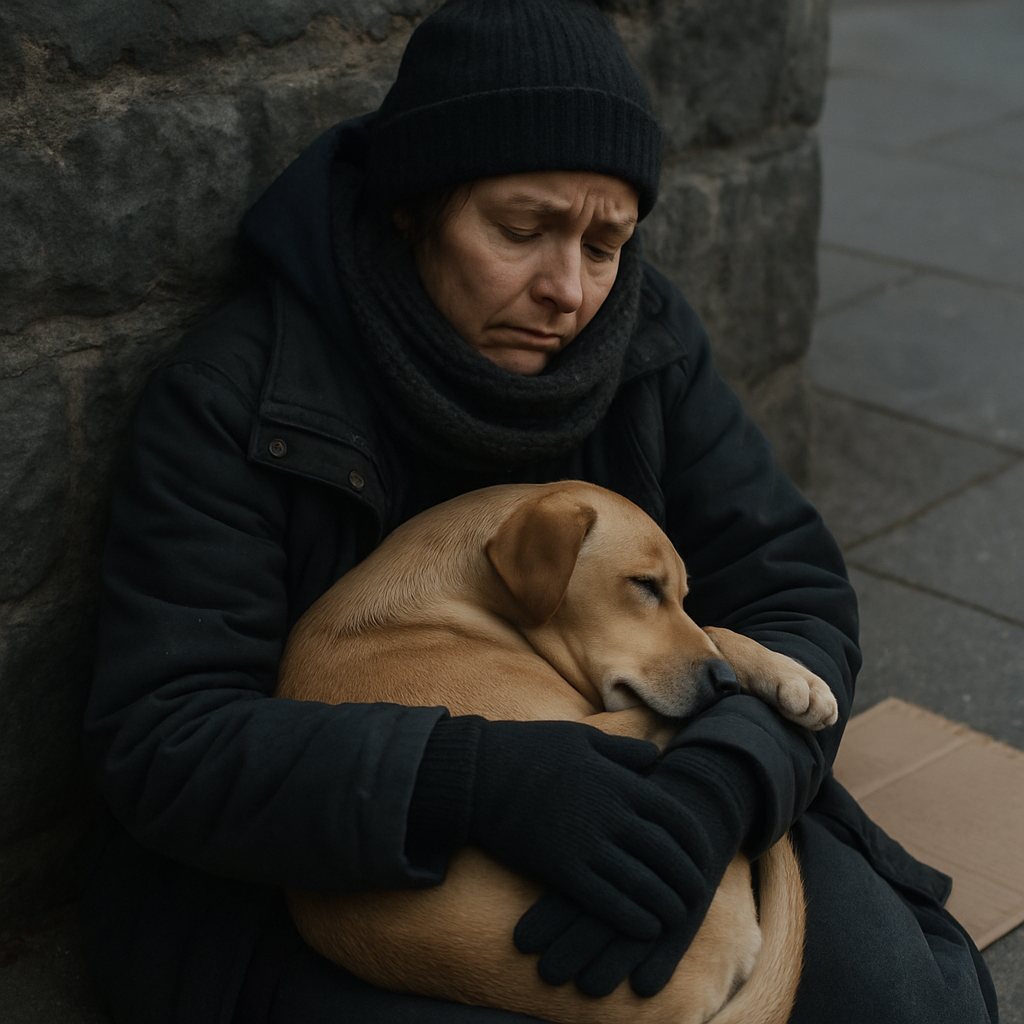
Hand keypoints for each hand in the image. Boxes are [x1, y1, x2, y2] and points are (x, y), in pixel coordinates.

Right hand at [513, 740, 759, 996]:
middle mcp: (611, 813)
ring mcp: (587, 844)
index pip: (675, 817)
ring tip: (677, 917)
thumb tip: (655, 758)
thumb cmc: (529, 751)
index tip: (704, 858)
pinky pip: (608, 901)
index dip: (696, 843)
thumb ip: (622, 750)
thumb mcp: (581, 738)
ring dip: (666, 904)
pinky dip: (634, 918)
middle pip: (666, 854)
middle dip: (688, 880)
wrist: (480, 776)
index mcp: (619, 781)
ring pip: (643, 882)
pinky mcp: (562, 870)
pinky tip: (646, 928)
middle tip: (698, 896)